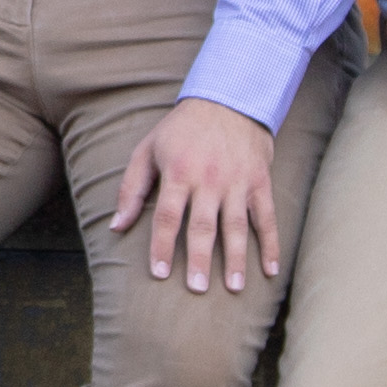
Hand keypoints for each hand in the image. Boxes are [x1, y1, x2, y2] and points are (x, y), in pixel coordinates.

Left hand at [107, 99, 289, 293]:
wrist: (229, 98)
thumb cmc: (181, 129)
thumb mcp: (148, 150)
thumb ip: (131, 189)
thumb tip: (116, 226)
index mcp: (179, 172)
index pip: (168, 216)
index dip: (162, 246)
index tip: (159, 274)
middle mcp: (209, 179)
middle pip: (203, 226)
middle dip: (200, 259)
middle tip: (197, 289)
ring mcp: (237, 182)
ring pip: (236, 226)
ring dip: (237, 258)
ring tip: (235, 288)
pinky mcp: (260, 182)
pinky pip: (266, 217)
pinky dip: (271, 244)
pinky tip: (271, 270)